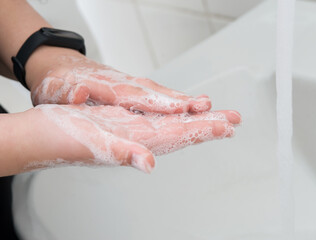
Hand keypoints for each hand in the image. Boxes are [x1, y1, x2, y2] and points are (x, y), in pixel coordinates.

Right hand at [26, 104, 240, 172]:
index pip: (181, 136)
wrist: (44, 136)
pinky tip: (183, 113)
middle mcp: (141, 138)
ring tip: (217, 114)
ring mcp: (135, 130)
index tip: (227, 127)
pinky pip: (157, 118)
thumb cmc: (64, 141)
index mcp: (138, 143)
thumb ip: (123, 154)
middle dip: (210, 125)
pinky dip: (174, 114)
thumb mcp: (94, 145)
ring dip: (196, 119)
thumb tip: (148, 164)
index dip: (204, 131)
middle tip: (234, 119)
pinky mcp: (126, 122)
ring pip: (173, 124)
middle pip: (184, 131)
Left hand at [28, 50, 210, 113]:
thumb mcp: (55, 88)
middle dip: (183, 101)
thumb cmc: (57, 80)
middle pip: (157, 93)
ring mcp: (129, 86)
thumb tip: (80, 93)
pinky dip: (173, 101)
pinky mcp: (131, 89)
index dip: (160, 103)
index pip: (138, 96)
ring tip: (207, 106)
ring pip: (160, 93)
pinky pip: (156, 95)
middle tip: (207, 106)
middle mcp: (123, 84)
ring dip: (183, 100)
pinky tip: (186, 107)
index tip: (182, 108)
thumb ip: (68, 92)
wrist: (56, 65)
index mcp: (106, 86)